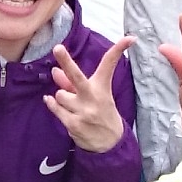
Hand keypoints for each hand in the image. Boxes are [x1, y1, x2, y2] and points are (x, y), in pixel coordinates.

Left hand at [44, 38, 128, 153]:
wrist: (109, 143)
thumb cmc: (100, 113)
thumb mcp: (93, 96)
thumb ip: (72, 83)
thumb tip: (54, 71)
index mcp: (102, 87)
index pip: (109, 65)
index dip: (119, 49)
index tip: (129, 38)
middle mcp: (93, 97)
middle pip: (77, 76)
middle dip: (66, 61)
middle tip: (57, 48)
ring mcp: (83, 111)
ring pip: (60, 94)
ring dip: (62, 98)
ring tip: (72, 105)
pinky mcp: (74, 124)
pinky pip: (55, 108)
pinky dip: (52, 104)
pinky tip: (51, 102)